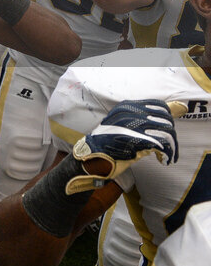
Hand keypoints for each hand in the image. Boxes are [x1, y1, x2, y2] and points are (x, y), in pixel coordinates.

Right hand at [67, 99, 184, 193]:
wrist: (92, 156)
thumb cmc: (109, 143)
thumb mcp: (125, 125)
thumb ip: (144, 119)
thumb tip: (174, 111)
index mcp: (127, 107)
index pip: (160, 106)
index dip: (168, 121)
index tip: (165, 133)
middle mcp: (130, 113)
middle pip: (166, 120)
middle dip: (172, 137)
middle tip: (167, 148)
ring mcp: (132, 126)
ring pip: (167, 132)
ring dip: (172, 148)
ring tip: (167, 156)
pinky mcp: (135, 141)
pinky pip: (162, 145)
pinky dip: (166, 154)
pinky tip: (162, 160)